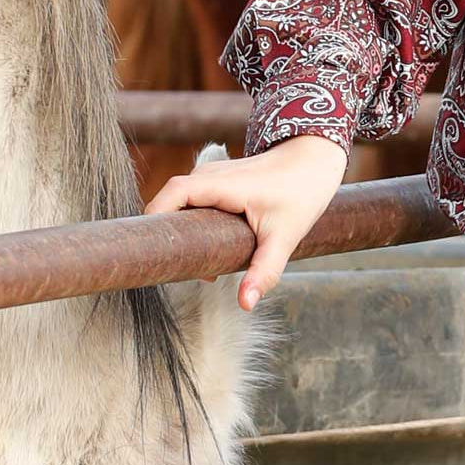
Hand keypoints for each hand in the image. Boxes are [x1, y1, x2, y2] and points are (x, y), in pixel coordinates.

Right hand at [143, 133, 348, 311]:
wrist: (315, 160)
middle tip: (179, 272)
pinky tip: (207, 254)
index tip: (149, 256)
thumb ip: (265, 269)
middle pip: (167, 207)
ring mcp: (209, 177)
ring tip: (197, 267)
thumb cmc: (302, 191)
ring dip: (180, 236)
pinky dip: (191, 228)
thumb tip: (246, 304)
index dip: (152, 223)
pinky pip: (189, 205)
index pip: (169, 196)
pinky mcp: (213, 183)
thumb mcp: (285, 234)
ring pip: (177, 208)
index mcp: (219, 184)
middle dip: (167, 240)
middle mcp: (207, 176)